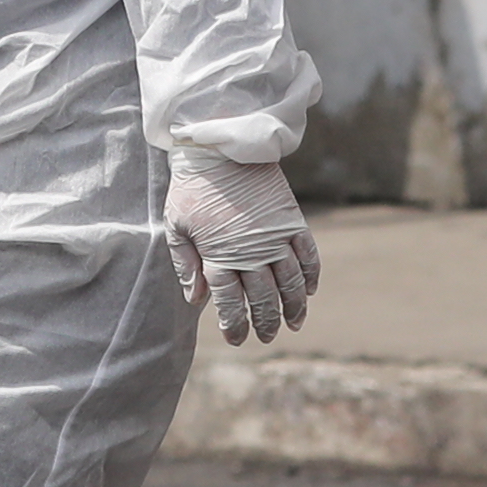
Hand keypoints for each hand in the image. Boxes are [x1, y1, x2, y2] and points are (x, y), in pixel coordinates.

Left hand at [162, 152, 321, 348]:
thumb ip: (186, 264)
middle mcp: (251, 253)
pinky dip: (311, 275)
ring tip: (293, 324)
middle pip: (263, 299)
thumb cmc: (192, 186)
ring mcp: (275, 238)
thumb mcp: (175, 226)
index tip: (238, 338)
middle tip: (267, 336)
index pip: (230, 303)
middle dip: (265, 322)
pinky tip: (309, 291)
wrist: (221, 147)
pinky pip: (308, 255)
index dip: (236, 325)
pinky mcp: (292, 221)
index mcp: (219, 257)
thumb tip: (196, 299)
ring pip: (290, 284)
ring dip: (294, 307)